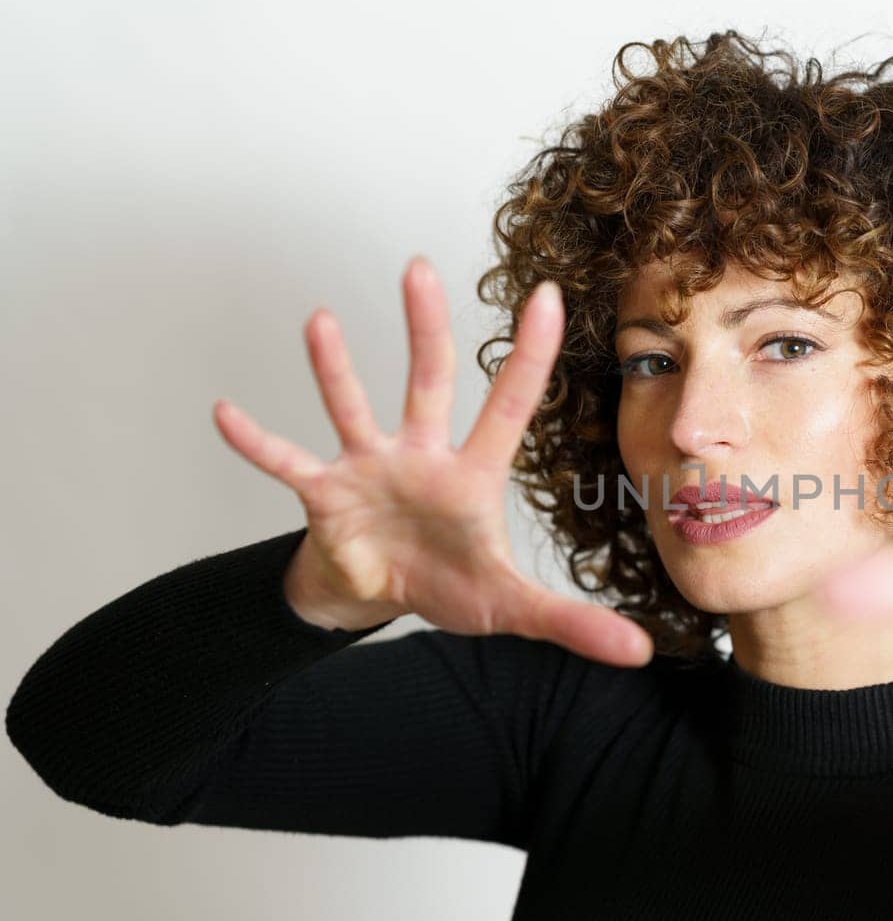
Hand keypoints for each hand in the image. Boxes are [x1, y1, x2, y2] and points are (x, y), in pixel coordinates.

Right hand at [211, 257, 654, 666]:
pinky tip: (226, 413)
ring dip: (335, 368)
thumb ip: (572, 622)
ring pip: (352, 407)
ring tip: (322, 320)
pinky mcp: (324, 497)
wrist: (379, 597)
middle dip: (425, 328)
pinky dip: (258, 445)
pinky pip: (288, 464)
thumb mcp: (512, 607)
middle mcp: (420, 455)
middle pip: (427, 381)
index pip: (509, 403)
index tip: (549, 296)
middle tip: (420, 268)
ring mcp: (369, 468)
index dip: (530, 355)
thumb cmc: (447, 583)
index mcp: (473, 473)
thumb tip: (639, 652)